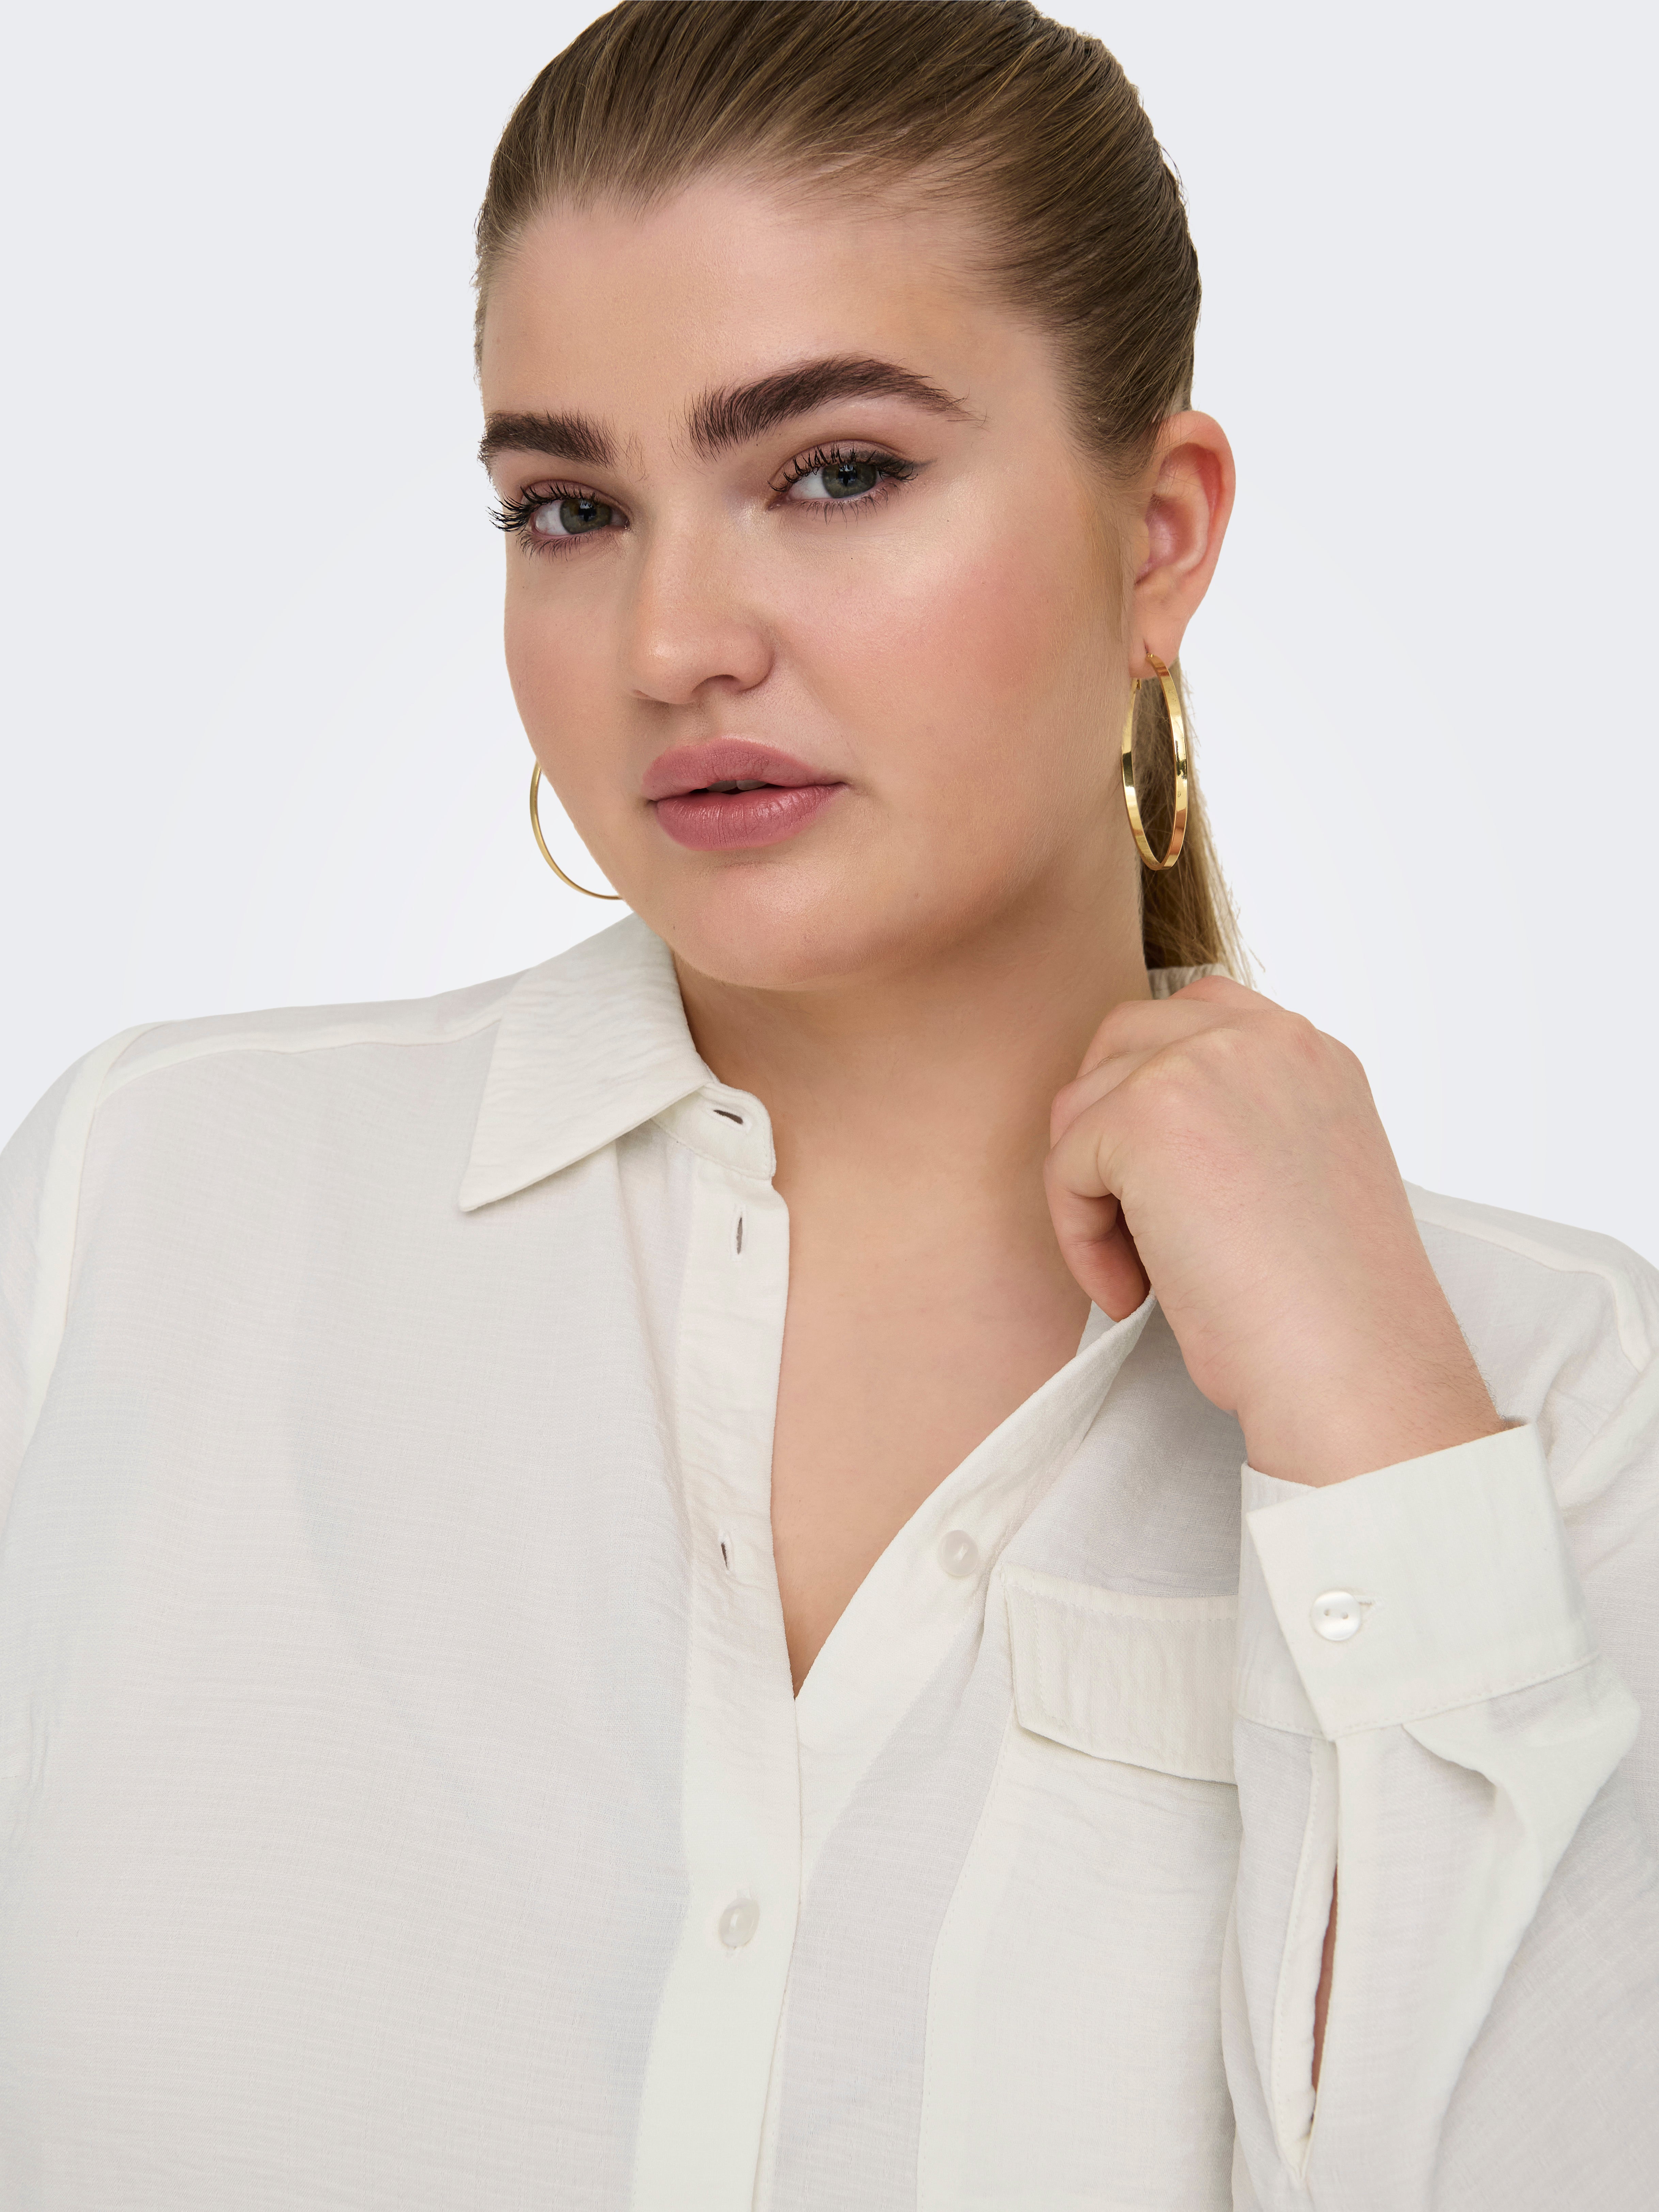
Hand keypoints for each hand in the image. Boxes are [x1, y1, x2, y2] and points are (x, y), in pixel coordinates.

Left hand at [1045, 977, 1502, 1485]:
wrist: (1352, 1368)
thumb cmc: (1329, 1312)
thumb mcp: (1298, 1180)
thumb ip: (1238, 1127)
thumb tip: (1143, 1136)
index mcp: (1312, 1055)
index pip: (1197, 1016)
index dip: (1154, 1094)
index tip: (1173, 1190)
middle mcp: (1267, 1038)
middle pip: (1124, 1039)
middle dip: (1105, 1130)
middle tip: (1134, 1227)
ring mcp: (1207, 1064)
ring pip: (1084, 1106)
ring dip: (1093, 1195)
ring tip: (1143, 1276)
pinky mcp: (1147, 1114)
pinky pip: (1065, 1165)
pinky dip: (1080, 1238)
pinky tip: (1132, 1293)